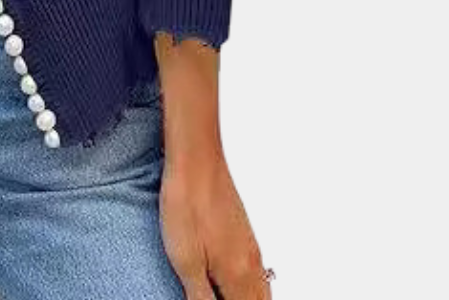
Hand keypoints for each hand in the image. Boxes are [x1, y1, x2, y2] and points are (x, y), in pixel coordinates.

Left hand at [160, 150, 270, 299]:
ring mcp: (250, 245)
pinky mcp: (243, 231)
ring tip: (227, 295)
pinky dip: (250, 285)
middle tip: (221, 298)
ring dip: (250, 299)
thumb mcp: (186, 262)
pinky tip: (233, 281)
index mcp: (240, 275)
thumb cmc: (187, 205)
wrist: (195, 161)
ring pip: (262, 289)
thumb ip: (201, 297)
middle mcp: (252, 262)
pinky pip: (257, 270)